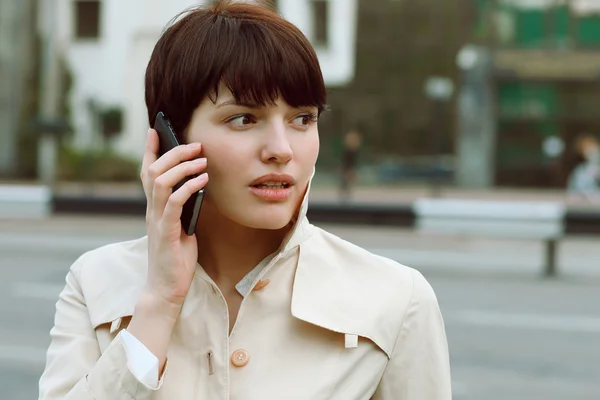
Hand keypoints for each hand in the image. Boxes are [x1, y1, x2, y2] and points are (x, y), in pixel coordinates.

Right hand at [140, 129, 208, 306]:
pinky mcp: (167, 232)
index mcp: (154, 207)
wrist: (167, 287)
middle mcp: (151, 210)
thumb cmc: (176, 257)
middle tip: (195, 144)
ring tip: (201, 159)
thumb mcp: (180, 225)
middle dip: (173, 152)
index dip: (150, 150)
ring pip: (160, 182)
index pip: (146, 172)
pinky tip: (203, 180)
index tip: (156, 129)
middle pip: (153, 171)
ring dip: (182, 167)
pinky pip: (175, 203)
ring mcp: (157, 220)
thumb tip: (198, 183)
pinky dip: (188, 187)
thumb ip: (183, 206)